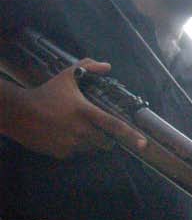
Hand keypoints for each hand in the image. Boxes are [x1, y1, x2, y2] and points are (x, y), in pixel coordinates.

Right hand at [1, 60, 146, 157]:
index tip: (144, 144)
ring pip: (91, 149)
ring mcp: (71, 143)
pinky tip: (62, 136)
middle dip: (104, 137)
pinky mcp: (61, 153)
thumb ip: (87, 68)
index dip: (130, 135)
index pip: (113, 124)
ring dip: (89, 143)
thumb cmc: (45, 93)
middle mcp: (81, 130)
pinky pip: (76, 154)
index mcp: (85, 112)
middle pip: (105, 141)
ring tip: (74, 130)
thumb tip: (107, 65)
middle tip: (92, 127)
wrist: (18, 112)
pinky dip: (74, 148)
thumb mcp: (66, 77)